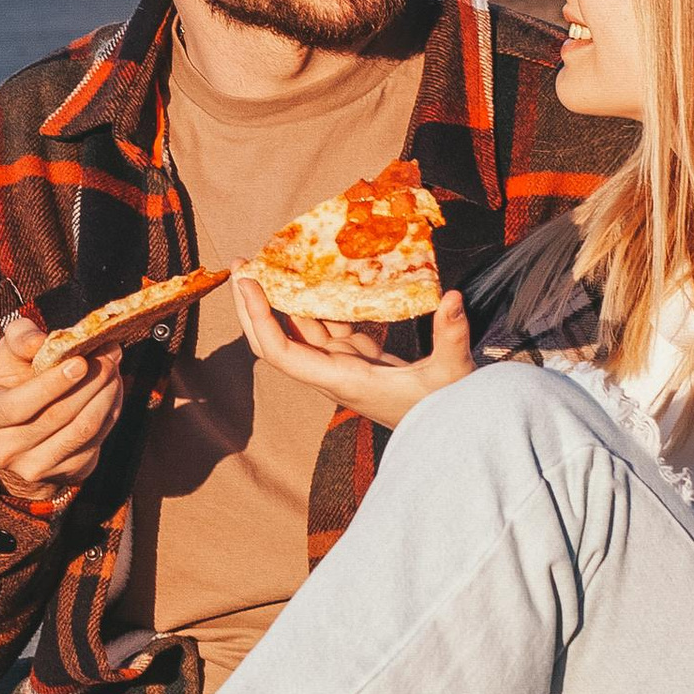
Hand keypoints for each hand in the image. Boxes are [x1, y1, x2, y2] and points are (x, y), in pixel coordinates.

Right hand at [0, 310, 124, 506]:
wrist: (19, 429)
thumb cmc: (13, 381)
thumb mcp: (8, 355)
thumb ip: (20, 337)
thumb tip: (41, 341)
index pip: (17, 406)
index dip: (51, 385)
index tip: (81, 361)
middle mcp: (2, 450)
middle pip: (55, 417)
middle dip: (89, 383)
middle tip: (111, 355)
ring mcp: (33, 468)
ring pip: (80, 432)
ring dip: (105, 397)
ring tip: (114, 369)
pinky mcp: (64, 474)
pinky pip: (95, 443)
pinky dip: (110, 413)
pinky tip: (112, 391)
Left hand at [232, 272, 473, 432]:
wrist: (447, 433)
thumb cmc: (445, 411)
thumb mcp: (450, 375)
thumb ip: (451, 337)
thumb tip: (452, 297)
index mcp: (340, 380)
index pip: (281, 352)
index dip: (259, 318)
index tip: (248, 282)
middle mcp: (331, 373)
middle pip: (275, 340)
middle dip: (253, 306)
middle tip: (241, 264)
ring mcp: (342, 365)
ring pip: (298, 330)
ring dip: (280, 300)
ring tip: (269, 261)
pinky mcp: (356, 358)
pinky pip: (326, 326)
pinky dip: (316, 303)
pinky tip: (313, 276)